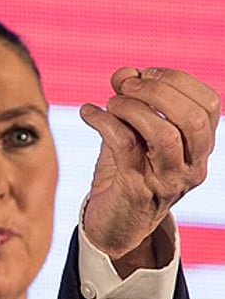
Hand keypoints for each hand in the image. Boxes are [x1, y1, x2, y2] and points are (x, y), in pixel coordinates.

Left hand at [80, 67, 218, 274]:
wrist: (114, 225)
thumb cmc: (127, 171)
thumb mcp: (134, 131)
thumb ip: (132, 99)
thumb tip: (124, 73)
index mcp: (199, 147)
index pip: (210, 103)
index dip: (176, 79)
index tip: (144, 74)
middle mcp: (192, 165)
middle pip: (193, 117)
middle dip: (157, 90)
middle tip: (126, 86)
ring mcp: (168, 181)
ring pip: (164, 134)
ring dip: (132, 108)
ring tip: (110, 102)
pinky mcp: (137, 190)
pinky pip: (125, 146)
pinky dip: (103, 121)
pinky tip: (88, 113)